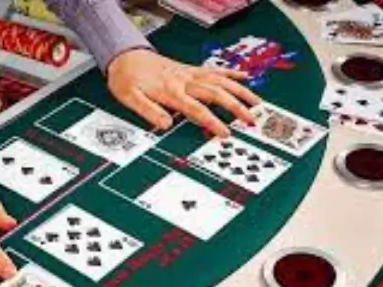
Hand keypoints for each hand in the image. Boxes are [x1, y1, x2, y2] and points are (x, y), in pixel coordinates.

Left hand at [107, 49, 260, 135]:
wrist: (124, 56)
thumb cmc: (126, 79)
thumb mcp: (129, 98)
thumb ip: (148, 111)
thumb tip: (166, 125)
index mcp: (171, 92)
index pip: (197, 110)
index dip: (213, 122)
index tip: (226, 134)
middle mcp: (184, 81)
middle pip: (216, 94)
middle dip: (236, 107)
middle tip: (252, 120)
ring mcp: (189, 74)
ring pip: (221, 81)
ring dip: (241, 92)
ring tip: (258, 103)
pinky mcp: (190, 70)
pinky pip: (215, 70)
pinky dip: (231, 74)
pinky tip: (245, 78)